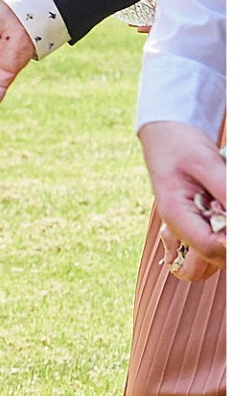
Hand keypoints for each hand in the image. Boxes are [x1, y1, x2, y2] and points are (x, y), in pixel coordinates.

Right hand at [140, 120, 225, 271]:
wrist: (166, 135)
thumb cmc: (180, 145)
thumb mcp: (204, 162)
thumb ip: (225, 191)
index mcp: (175, 214)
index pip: (209, 247)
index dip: (231, 241)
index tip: (234, 219)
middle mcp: (180, 227)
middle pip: (212, 260)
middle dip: (229, 246)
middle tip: (228, 213)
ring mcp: (188, 228)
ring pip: (213, 260)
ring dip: (226, 246)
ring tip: (224, 211)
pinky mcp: (197, 224)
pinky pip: (213, 246)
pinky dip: (223, 240)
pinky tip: (223, 217)